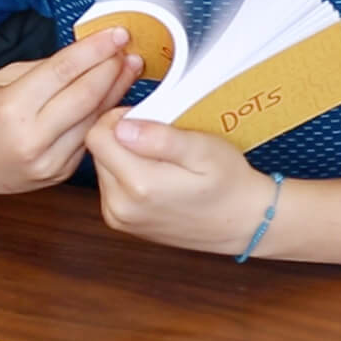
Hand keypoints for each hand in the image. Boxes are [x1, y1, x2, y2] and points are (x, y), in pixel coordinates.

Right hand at [0, 27, 142, 193]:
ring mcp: (47, 162)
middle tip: (129, 49)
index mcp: (11, 109)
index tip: (117, 33)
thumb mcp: (0, 79)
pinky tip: (113, 99)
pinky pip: (87, 140)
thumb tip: (87, 55)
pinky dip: (103, 118)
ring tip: (129, 70)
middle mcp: (32, 139)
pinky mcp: (57, 175)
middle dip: (112, 69)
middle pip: (86, 97)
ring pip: (94, 120)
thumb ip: (44, 69)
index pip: (64, 71)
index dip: (95, 49)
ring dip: (116, 92)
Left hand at [86, 110, 272, 254]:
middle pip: (98, 152)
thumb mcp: (203, 150)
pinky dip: (127, 173)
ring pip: (103, 167)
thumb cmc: (228, 182)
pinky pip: (110, 185)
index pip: (97, 136)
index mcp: (138, 186)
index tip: (145, 117)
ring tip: (161, 158)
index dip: (118, 118)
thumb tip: (122, 127)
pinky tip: (156, 175)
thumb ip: (160, 138)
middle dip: (122, 137)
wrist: (243, 222)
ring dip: (125, 156)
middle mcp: (120, 207)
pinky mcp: (121, 222)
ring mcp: (119, 218)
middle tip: (159, 138)